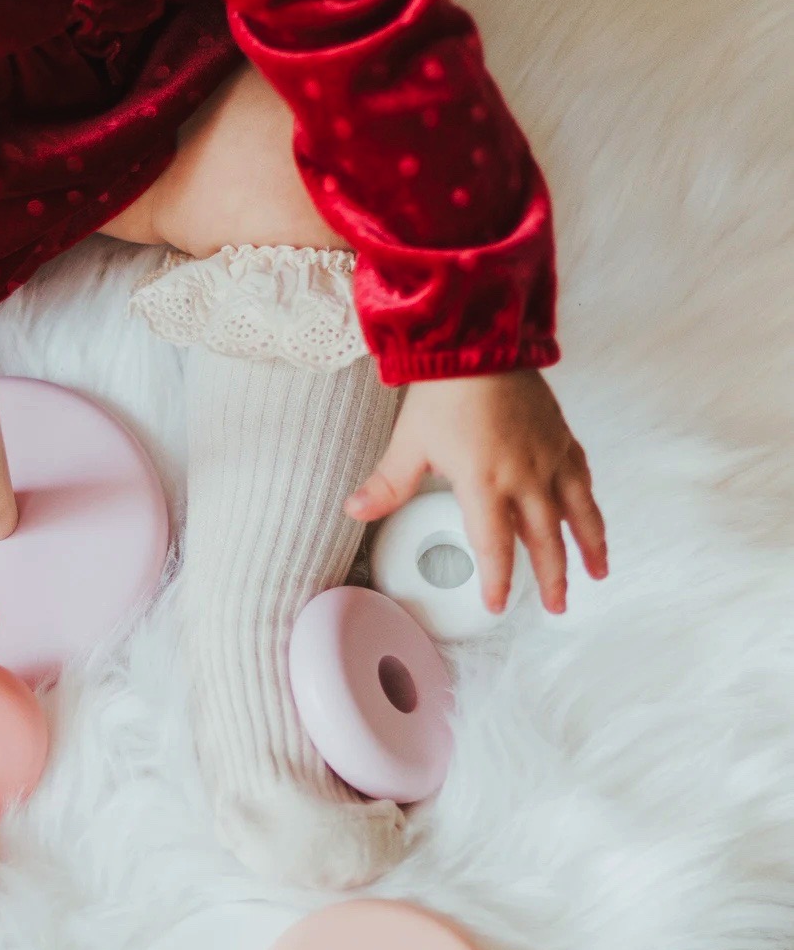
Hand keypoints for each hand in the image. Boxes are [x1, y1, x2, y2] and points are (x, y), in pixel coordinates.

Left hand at [345, 369, 607, 614]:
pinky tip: (588, 516)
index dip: (497, 580)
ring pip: (577, 512)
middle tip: (556, 607)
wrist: (481, 342)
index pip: (494, 546)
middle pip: (544, 539)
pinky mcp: (561, 437)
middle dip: (551, 577)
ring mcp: (549, 457)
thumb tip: (354, 511)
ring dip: (588, 546)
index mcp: (484, 483)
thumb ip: (387, 484)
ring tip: (596, 573)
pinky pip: (582, 478)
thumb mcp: (409, 443)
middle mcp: (525, 476)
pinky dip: (587, 503)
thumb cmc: (444, 391)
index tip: (497, 606)